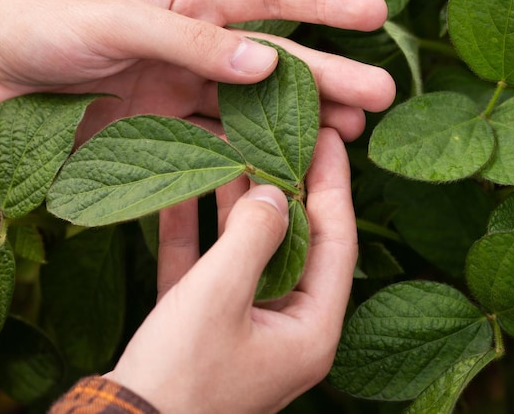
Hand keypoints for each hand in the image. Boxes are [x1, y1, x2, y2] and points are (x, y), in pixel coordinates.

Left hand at [0, 0, 394, 139]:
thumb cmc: (38, 25)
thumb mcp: (116, 20)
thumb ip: (192, 42)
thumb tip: (266, 63)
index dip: (324, 0)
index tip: (375, 11)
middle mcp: (191, 40)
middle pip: (274, 59)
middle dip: (330, 75)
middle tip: (383, 96)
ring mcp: (176, 87)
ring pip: (252, 107)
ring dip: (298, 122)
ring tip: (350, 137)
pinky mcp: (155, 130)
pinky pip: (212, 143)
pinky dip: (247, 157)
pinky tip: (281, 169)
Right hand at [104, 129, 356, 412]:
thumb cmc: (179, 378)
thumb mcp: (218, 296)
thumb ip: (253, 236)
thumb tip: (275, 191)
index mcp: (311, 331)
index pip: (336, 242)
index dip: (332, 184)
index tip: (327, 136)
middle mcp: (286, 331)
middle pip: (294, 243)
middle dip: (280, 188)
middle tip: (277, 136)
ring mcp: (244, 332)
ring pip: (248, 253)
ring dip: (234, 205)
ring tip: (228, 149)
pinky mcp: (202, 332)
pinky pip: (207, 272)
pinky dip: (193, 235)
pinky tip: (177, 192)